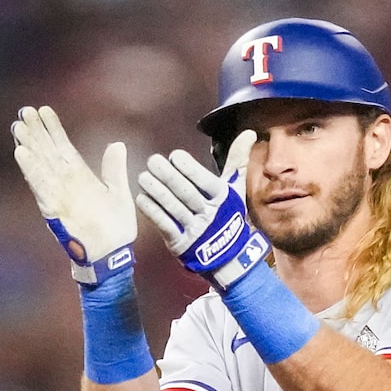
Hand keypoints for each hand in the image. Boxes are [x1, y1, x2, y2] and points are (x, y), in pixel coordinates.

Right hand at [11, 105, 134, 288]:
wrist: (112, 256)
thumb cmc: (116, 230)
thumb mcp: (119, 194)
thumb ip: (114, 170)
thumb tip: (117, 144)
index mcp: (80, 178)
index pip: (63, 147)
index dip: (53, 129)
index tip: (43, 110)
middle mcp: (66, 184)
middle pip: (48, 152)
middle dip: (36, 132)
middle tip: (24, 111)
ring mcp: (58, 195)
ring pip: (40, 166)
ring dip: (29, 146)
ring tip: (18, 127)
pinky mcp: (54, 209)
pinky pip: (41, 187)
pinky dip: (32, 170)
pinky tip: (21, 153)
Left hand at [137, 130, 270, 287]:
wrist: (228, 258)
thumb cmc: (228, 215)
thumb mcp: (236, 189)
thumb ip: (237, 160)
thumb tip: (249, 132)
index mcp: (222, 199)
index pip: (206, 182)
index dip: (190, 169)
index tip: (174, 155)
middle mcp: (209, 214)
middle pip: (187, 194)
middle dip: (169, 177)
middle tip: (153, 161)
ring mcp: (195, 230)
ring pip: (174, 209)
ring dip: (157, 192)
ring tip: (143, 177)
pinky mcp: (180, 243)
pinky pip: (165, 226)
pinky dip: (153, 212)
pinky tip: (141, 198)